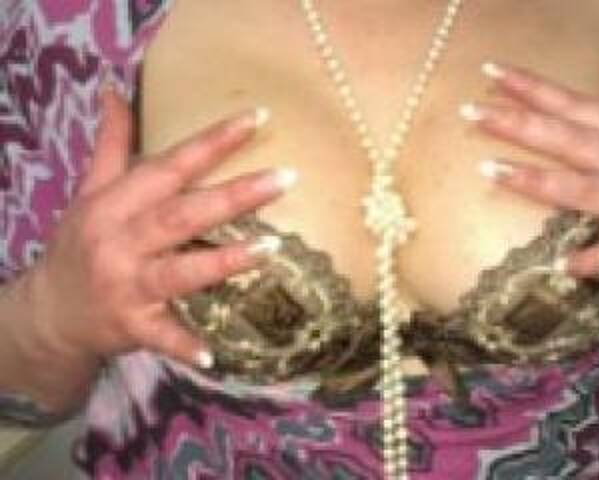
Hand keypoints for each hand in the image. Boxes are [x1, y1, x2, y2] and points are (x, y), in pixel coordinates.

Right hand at [29, 87, 294, 369]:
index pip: (170, 165)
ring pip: (179, 272)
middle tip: (285, 177)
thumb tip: (114, 91)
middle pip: (182, 215)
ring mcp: (127, 286)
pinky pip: (162, 337)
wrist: (48, 312)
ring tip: (271, 247)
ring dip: (223, 262)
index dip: (212, 141)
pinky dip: (185, 345)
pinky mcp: (132, 326)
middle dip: (233, 196)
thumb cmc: (79, 245)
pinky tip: (215, 353)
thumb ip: (110, 145)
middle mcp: (120, 241)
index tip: (257, 118)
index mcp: (114, 204)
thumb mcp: (89, 192)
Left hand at [460, 35, 598, 277]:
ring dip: (540, 180)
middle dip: (523, 124)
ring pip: (583, 189)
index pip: (574, 106)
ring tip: (490, 170)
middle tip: (472, 111)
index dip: (535, 87)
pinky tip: (562, 265)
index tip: (490, 70)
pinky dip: (592, 259)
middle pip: (570, 139)